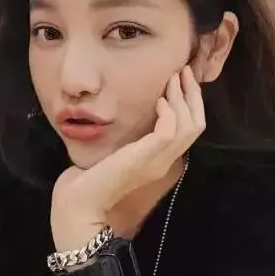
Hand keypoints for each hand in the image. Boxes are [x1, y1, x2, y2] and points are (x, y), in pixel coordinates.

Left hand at [51, 67, 203, 248]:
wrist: (78, 204)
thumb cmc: (88, 181)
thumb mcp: (113, 154)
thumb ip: (126, 140)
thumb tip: (127, 118)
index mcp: (158, 161)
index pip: (189, 131)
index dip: (190, 104)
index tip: (180, 80)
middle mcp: (163, 162)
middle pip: (196, 125)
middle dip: (193, 95)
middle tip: (184, 71)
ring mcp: (157, 161)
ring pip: (190, 126)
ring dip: (183, 98)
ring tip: (173, 79)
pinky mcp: (146, 158)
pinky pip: (171, 131)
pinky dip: (169, 111)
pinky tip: (159, 100)